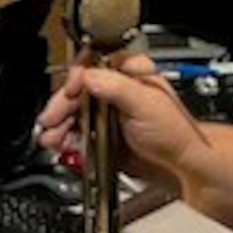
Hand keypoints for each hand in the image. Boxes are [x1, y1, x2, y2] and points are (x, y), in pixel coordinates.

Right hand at [33, 53, 201, 187]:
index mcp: (127, 72)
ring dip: (59, 125)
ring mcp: (106, 113)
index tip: (69, 93)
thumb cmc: (175, 132)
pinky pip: (76, 133)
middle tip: (50, 120)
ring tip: (51, 137)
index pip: (91, 65)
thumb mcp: (144, 102)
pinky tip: (60, 143)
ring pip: (72, 112)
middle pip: (76, 91)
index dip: (76, 79)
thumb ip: (114, 86)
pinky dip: (65, 138)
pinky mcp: (101, 135)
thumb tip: (85, 77)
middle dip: (61, 106)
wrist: (181, 167)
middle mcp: (114, 89)